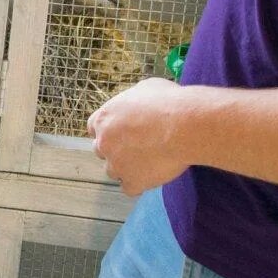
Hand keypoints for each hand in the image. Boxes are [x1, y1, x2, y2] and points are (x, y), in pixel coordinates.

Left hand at [88, 78, 192, 196]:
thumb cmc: (167, 102)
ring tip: (149, 161)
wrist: (183, 126)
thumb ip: (133, 101)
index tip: (121, 132)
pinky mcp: (132, 182)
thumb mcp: (146, 88)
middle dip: (116, 149)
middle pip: (102, 150)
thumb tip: (138, 104)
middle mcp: (104, 142)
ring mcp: (116, 165)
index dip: (108, 130)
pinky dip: (140, 183)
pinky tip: (152, 175)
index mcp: (104, 118)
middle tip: (138, 146)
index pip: (94, 127)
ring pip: (114, 171)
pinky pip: (130, 188)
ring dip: (127, 167)